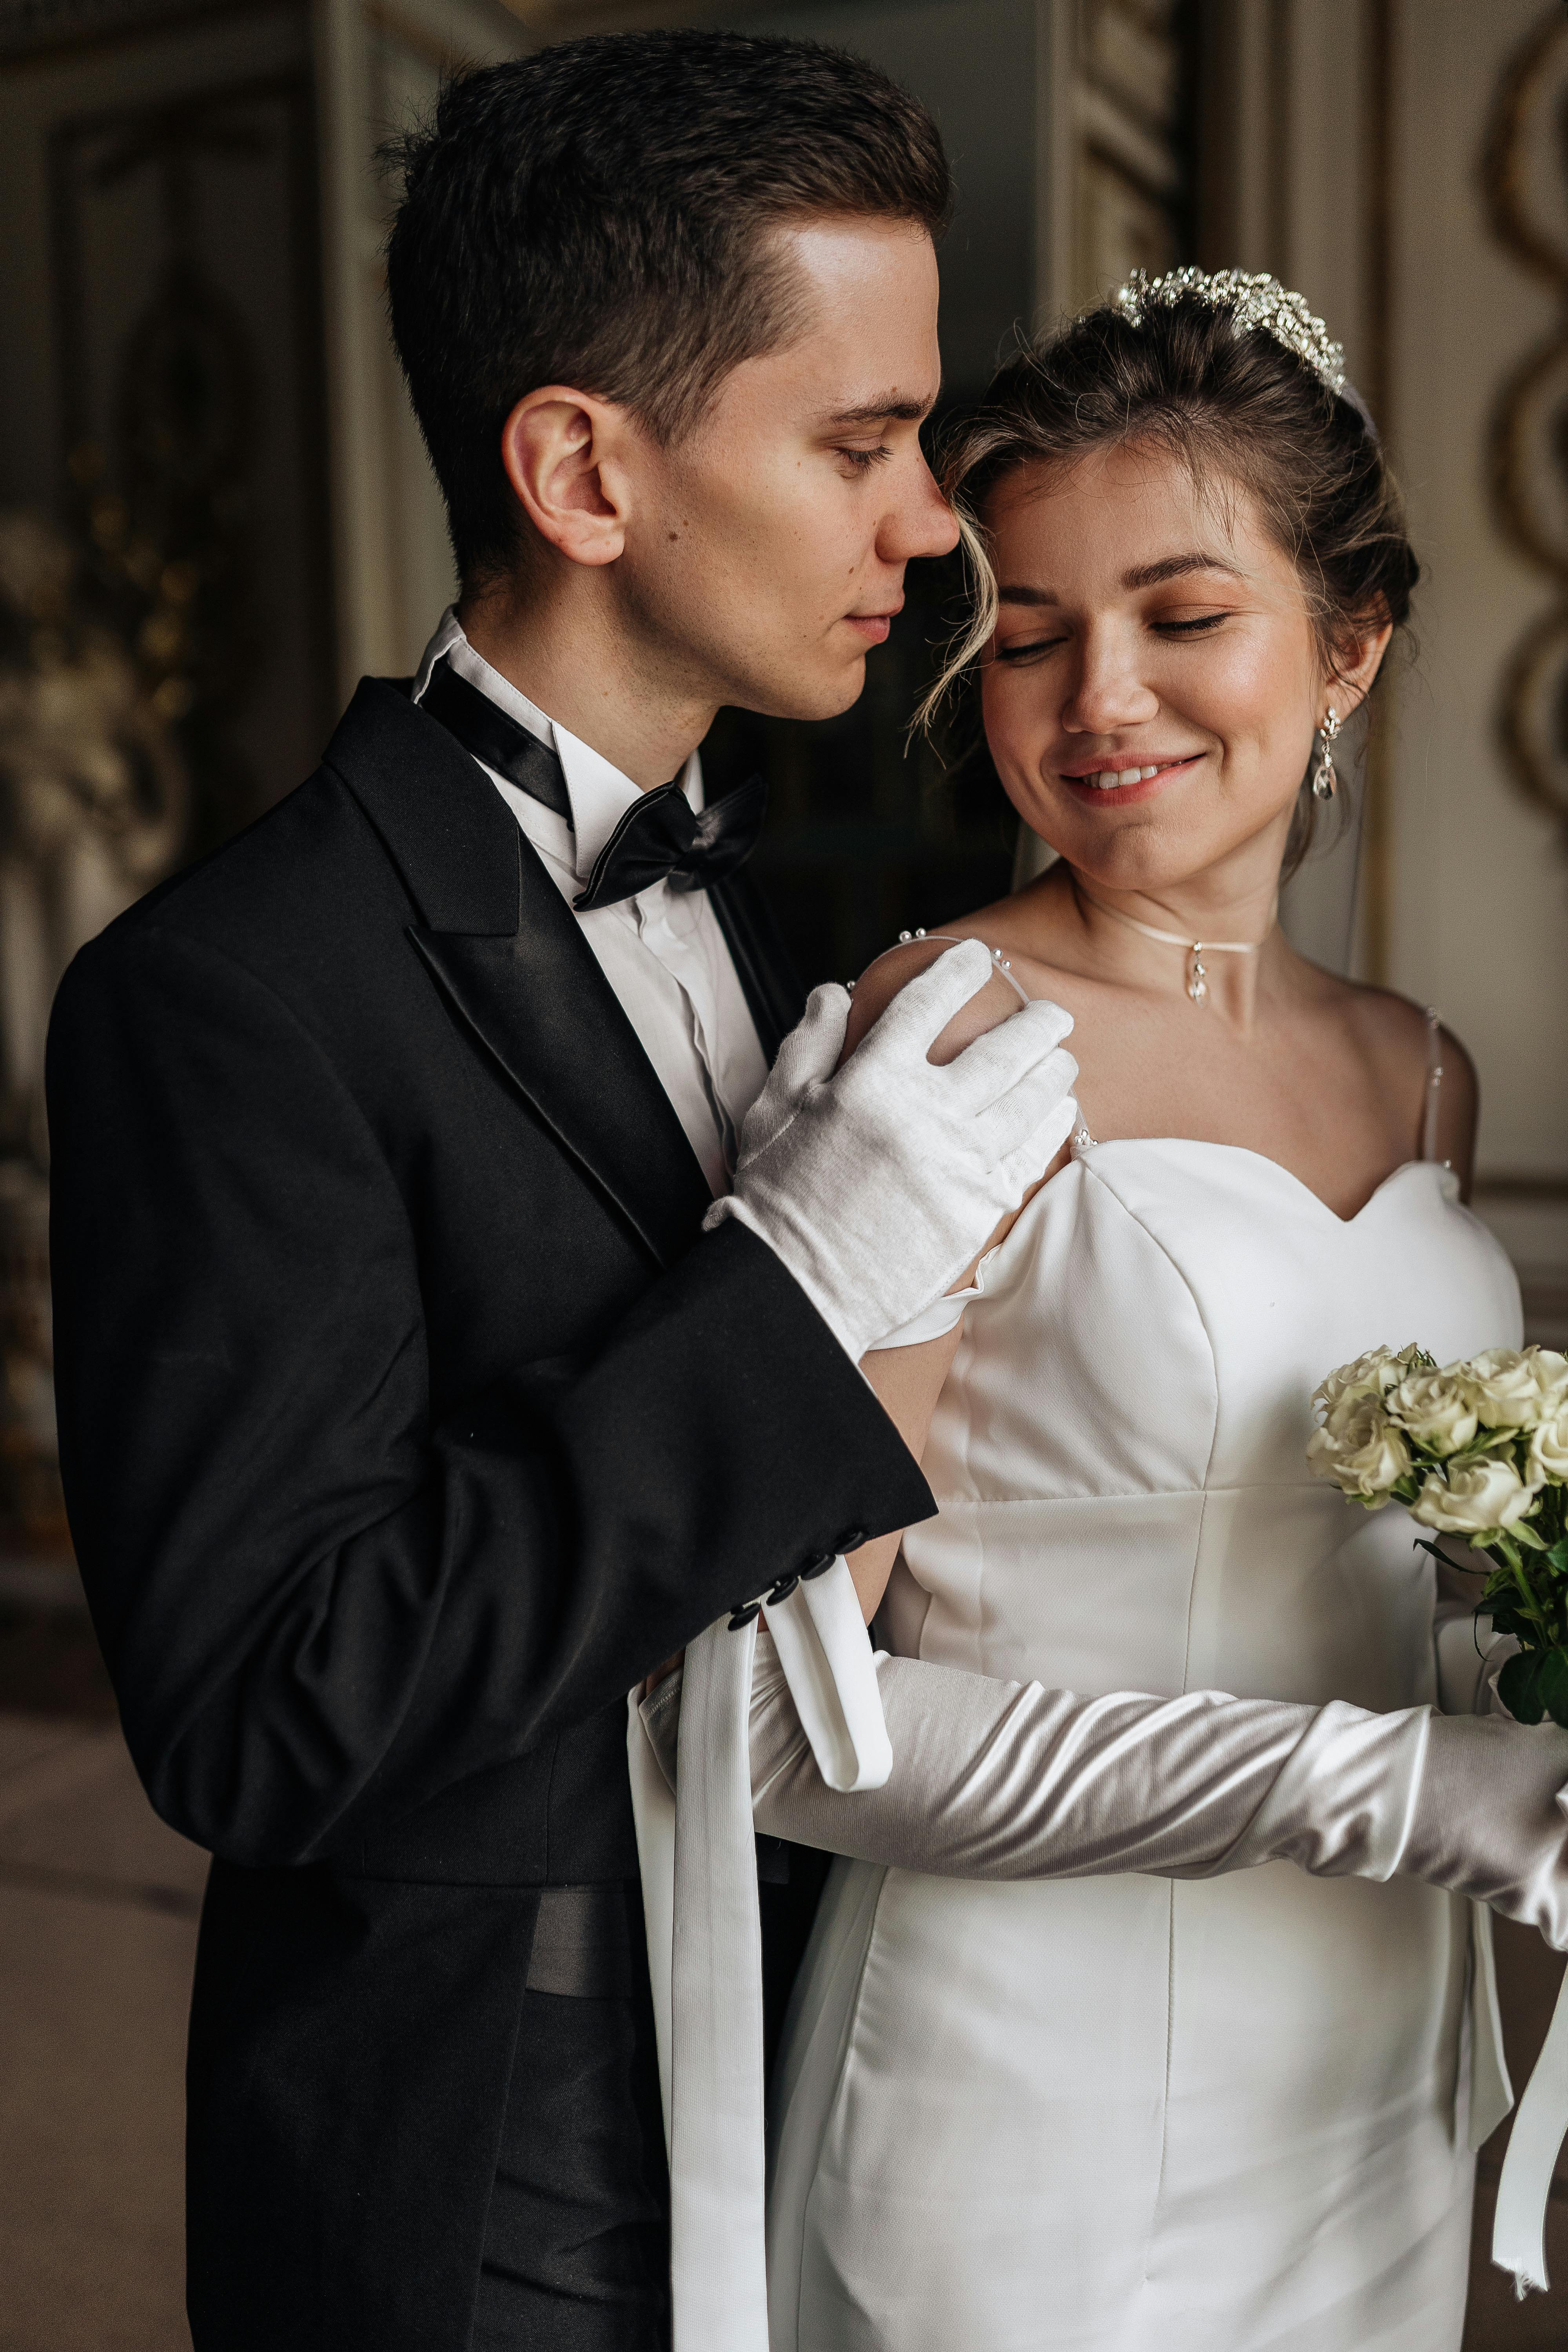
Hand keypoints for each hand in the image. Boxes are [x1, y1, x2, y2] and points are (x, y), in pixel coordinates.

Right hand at [707, 941, 1076, 1360]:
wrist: (797, 1286)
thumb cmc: (779, 1197)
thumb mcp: (774, 1108)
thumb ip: (808, 1043)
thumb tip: (832, 993)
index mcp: (871, 1082)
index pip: (926, 1005)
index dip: (956, 971)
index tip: (975, 956)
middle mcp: (924, 1115)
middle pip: (1002, 1050)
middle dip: (1035, 1022)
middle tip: (1052, 1012)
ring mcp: (958, 1163)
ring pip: (1028, 1100)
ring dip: (1053, 1070)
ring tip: (1063, 1058)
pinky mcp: (977, 1207)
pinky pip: (1030, 1155)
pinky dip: (1051, 1126)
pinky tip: (1060, 1111)